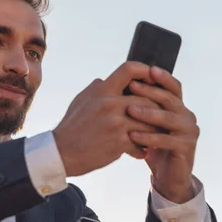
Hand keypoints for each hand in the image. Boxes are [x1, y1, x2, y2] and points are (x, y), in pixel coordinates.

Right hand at [53, 62, 161, 176]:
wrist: (61, 153)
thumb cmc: (72, 126)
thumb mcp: (81, 100)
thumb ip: (96, 88)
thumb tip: (106, 79)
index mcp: (102, 90)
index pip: (129, 69)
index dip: (145, 71)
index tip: (151, 79)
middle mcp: (110, 103)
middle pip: (147, 97)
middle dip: (156, 107)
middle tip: (160, 114)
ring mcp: (116, 123)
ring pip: (149, 121)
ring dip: (153, 129)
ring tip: (153, 135)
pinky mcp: (119, 142)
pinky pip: (141, 143)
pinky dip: (142, 149)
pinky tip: (140, 152)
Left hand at [126, 66, 199, 202]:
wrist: (168, 177)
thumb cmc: (155, 147)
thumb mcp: (148, 124)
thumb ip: (143, 104)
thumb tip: (124, 82)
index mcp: (179, 107)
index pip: (173, 87)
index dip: (162, 77)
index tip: (146, 69)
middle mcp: (188, 116)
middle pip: (169, 99)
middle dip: (150, 91)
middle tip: (132, 85)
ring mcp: (189, 132)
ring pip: (168, 118)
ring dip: (148, 112)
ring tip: (129, 109)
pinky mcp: (186, 148)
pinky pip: (166, 140)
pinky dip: (148, 137)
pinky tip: (132, 135)